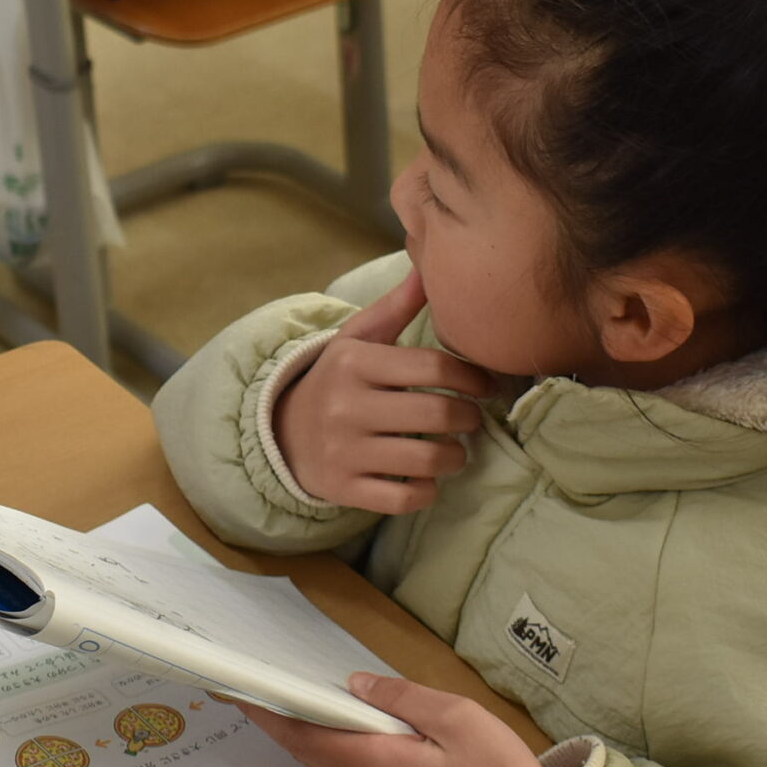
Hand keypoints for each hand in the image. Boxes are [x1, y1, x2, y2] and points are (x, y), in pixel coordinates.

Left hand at [235, 674, 555, 766]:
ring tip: (288, 692)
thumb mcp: (458, 719)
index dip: (268, 711)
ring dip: (305, 728)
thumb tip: (357, 686)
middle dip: (279, 715)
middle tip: (255, 679)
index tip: (236, 688)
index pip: (304, 735)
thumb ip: (402, 699)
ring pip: (329, 759)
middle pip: (309, 748)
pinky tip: (337, 719)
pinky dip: (333, 741)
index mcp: (374, 766)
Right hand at [274, 270, 492, 511]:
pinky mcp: (343, 488)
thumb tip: (427, 267)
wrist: (281, 431)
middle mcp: (346, 406)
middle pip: (437, 415)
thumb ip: (396, 307)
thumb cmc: (336, 380)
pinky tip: (426, 478)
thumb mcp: (357, 338)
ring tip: (455, 450)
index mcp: (354, 362)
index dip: (473, 377)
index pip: (433, 368)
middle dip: (469, 419)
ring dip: (454, 457)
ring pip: (425, 461)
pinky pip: (403, 498)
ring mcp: (343, 451)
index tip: (485, 386)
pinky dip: (425, 491)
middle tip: (471, 419)